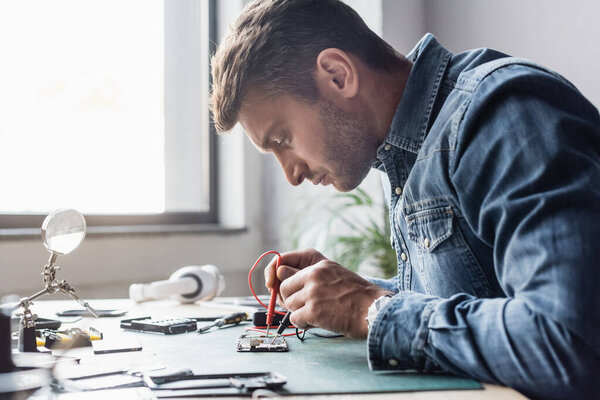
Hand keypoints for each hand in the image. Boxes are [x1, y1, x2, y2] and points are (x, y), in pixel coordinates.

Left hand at [267, 249, 391, 337]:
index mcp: (318, 265)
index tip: (282, 289)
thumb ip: (310, 275)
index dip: (283, 282)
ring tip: (315, 314)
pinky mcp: (313, 311)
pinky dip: (303, 324)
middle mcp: (313, 276)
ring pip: (288, 304)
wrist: (374, 309)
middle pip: (284, 288)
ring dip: (298, 312)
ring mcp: (312, 294)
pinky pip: (295, 319)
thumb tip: (279, 273)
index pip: (285, 270)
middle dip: (291, 299)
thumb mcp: (335, 275)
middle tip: (304, 306)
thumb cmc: (358, 295)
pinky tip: (316, 322)